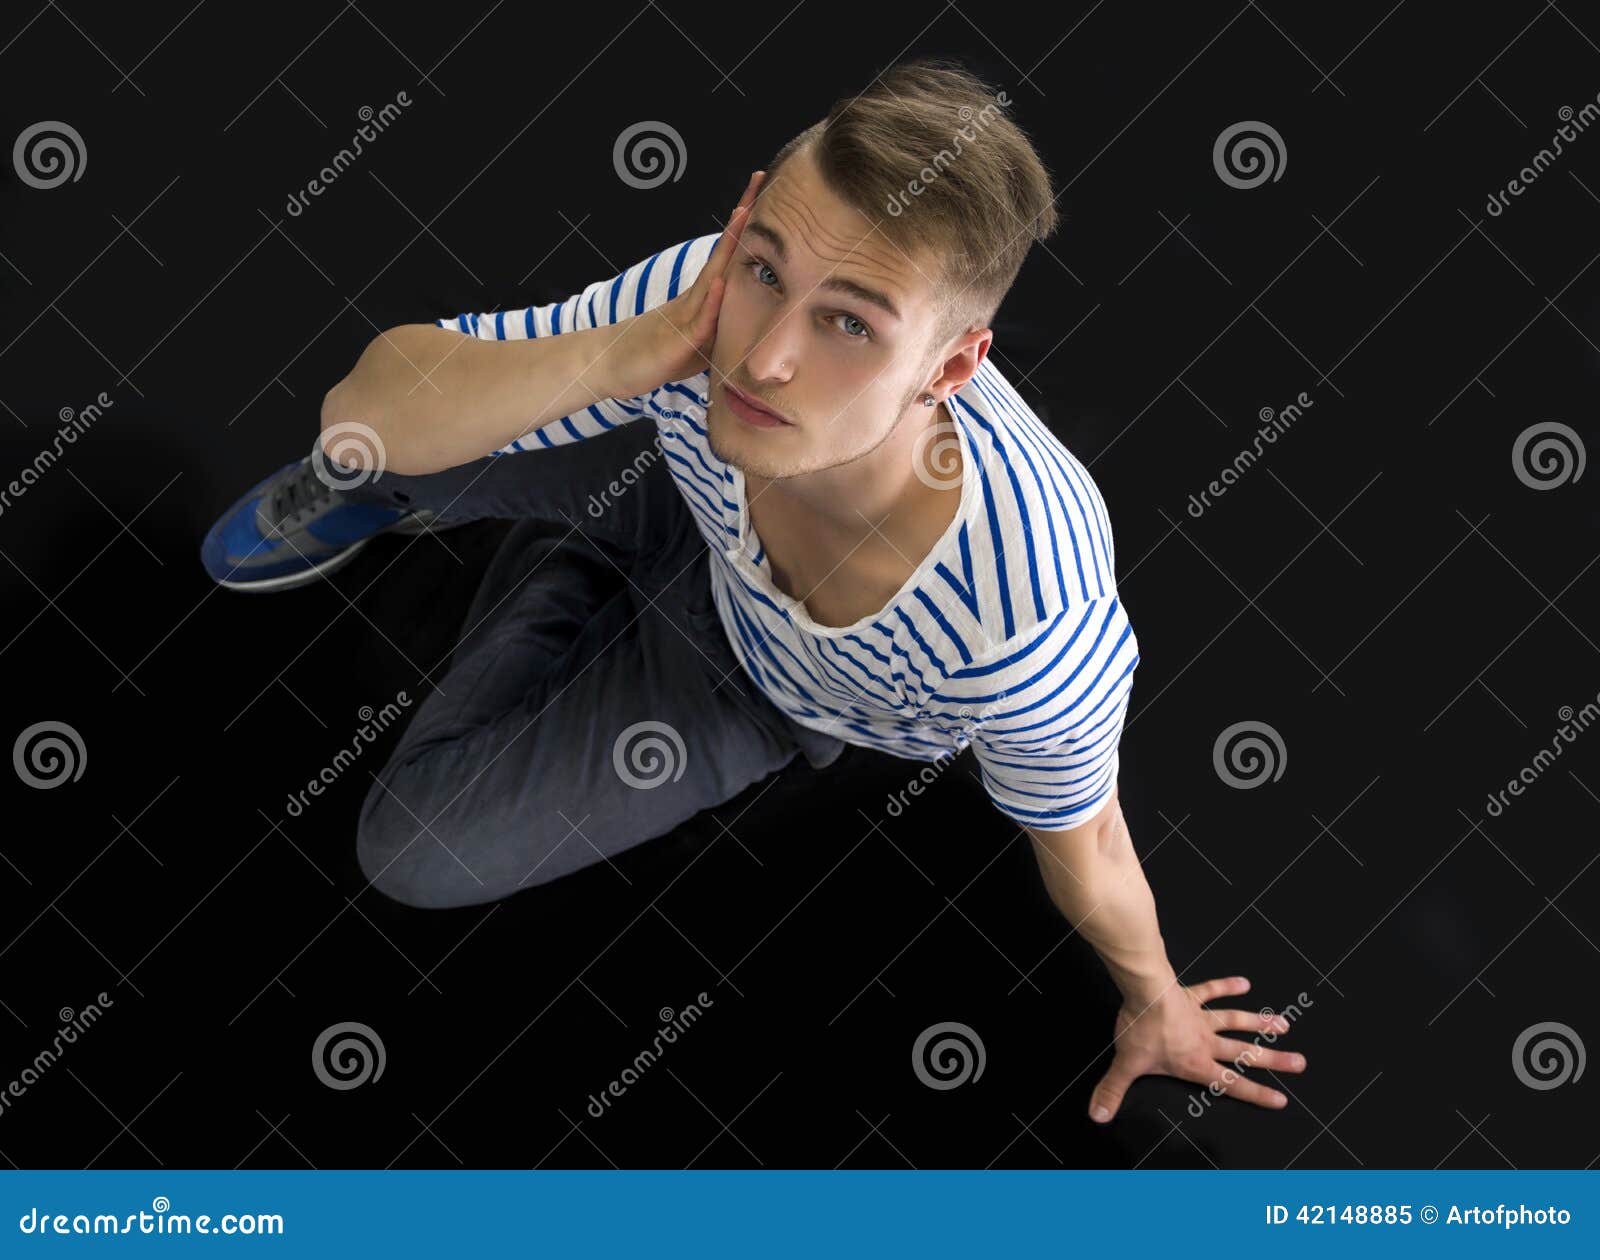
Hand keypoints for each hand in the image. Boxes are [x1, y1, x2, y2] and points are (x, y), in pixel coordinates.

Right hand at [603, 169, 765, 398]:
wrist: (611, 365)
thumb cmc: (659, 355)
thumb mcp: (701, 342)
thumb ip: (724, 329)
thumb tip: (756, 327)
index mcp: (704, 297)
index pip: (730, 255)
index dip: (748, 227)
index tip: (763, 192)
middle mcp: (695, 297)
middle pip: (725, 251)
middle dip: (743, 217)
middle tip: (760, 179)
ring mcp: (685, 314)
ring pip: (713, 275)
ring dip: (730, 244)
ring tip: (745, 213)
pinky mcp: (678, 340)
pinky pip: (699, 320)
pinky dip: (712, 301)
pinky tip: (721, 282)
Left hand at [1088, 975, 1305, 1122]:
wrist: (1144, 991)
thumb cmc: (1140, 1030)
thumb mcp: (1126, 1065)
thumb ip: (1112, 1091)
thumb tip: (1096, 1116)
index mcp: (1195, 1062)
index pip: (1230, 1084)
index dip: (1257, 1094)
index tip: (1282, 1099)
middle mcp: (1205, 1041)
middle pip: (1245, 1053)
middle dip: (1273, 1060)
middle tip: (1301, 1063)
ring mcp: (1201, 1016)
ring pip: (1236, 1021)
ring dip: (1260, 1023)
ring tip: (1284, 1025)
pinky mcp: (1192, 994)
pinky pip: (1212, 990)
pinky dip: (1228, 985)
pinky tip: (1245, 982)